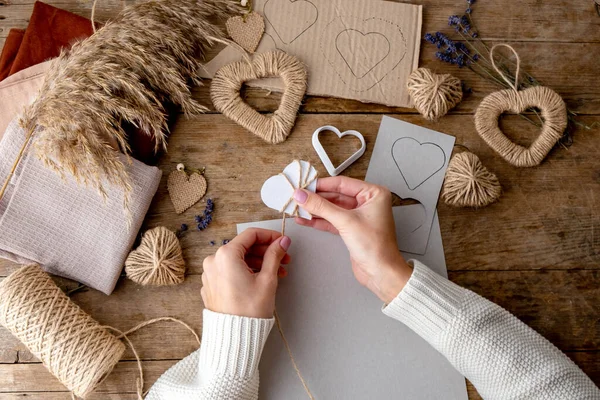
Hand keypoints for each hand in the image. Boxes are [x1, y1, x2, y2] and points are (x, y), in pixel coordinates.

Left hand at [201, 228, 290, 317]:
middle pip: (244, 247)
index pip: (250, 235)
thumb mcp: (267, 279)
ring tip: (277, 273)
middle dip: (266, 251)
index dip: (269, 236)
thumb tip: (282, 241)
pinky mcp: (211, 285)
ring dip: (258, 263)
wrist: (234, 337)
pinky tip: (261, 279)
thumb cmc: (250, 310)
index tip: (282, 242)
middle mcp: (213, 261)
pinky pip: (230, 271)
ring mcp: (210, 274)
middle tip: (284, 259)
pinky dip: (245, 271)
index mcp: (226, 255)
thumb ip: (275, 255)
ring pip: (237, 260)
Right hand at [294, 177, 411, 302]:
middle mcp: (367, 202)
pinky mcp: (351, 228)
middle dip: (316, 198)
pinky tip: (305, 219)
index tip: (304, 185)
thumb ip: (321, 206)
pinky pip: (332, 220)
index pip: (342, 183)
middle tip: (298, 197)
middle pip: (336, 195)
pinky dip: (319, 220)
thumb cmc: (376, 247)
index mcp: (373, 194)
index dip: (321, 184)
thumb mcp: (345, 221)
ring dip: (315, 209)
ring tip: (297, 208)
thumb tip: (303, 195)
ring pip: (332, 208)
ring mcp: (358, 216)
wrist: (381, 273)